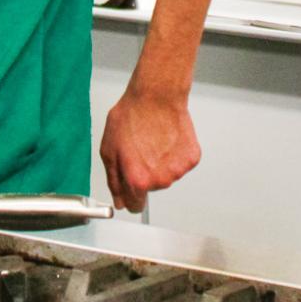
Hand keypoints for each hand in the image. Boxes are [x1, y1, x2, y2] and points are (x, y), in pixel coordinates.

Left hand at [98, 85, 200, 211]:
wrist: (156, 95)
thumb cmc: (131, 117)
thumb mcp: (109, 149)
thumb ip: (114, 181)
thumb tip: (120, 201)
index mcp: (138, 180)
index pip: (135, 206)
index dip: (130, 196)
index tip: (131, 185)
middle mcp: (161, 180)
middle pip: (152, 189)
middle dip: (145, 173)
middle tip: (141, 149)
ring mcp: (178, 170)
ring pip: (167, 176)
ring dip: (160, 163)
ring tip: (154, 140)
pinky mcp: (191, 159)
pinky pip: (180, 164)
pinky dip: (174, 155)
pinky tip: (167, 139)